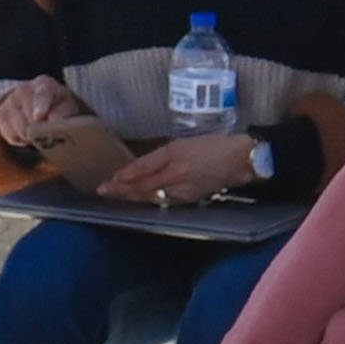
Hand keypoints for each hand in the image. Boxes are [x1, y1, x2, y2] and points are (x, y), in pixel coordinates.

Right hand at [0, 75, 84, 139]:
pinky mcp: (1, 113)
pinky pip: (11, 135)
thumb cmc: (60, 106)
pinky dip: (22, 139)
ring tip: (41, 132)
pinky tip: (29, 133)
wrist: (45, 103)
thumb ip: (63, 114)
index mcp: (45, 84)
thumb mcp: (68, 107)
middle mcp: (24, 89)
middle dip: (42, 131)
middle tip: (50, 133)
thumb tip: (55, 124)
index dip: (40, 106)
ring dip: (32, 137)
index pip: (42, 95)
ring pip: (20, 130)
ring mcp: (10, 100)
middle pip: (30, 119)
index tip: (39, 117)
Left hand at [99, 131, 257, 206]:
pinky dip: (149, 200)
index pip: (141, 169)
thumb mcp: (182, 143)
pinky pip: (164, 200)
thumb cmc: (213, 145)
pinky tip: (141, 199)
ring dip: (132, 197)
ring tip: (117, 196)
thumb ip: (160, 156)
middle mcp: (175, 174)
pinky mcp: (190, 198)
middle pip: (142, 186)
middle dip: (121, 190)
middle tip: (103, 192)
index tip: (107, 181)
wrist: (241, 159)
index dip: (123, 176)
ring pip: (151, 196)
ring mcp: (182, 189)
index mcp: (173, 155)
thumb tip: (137, 168)